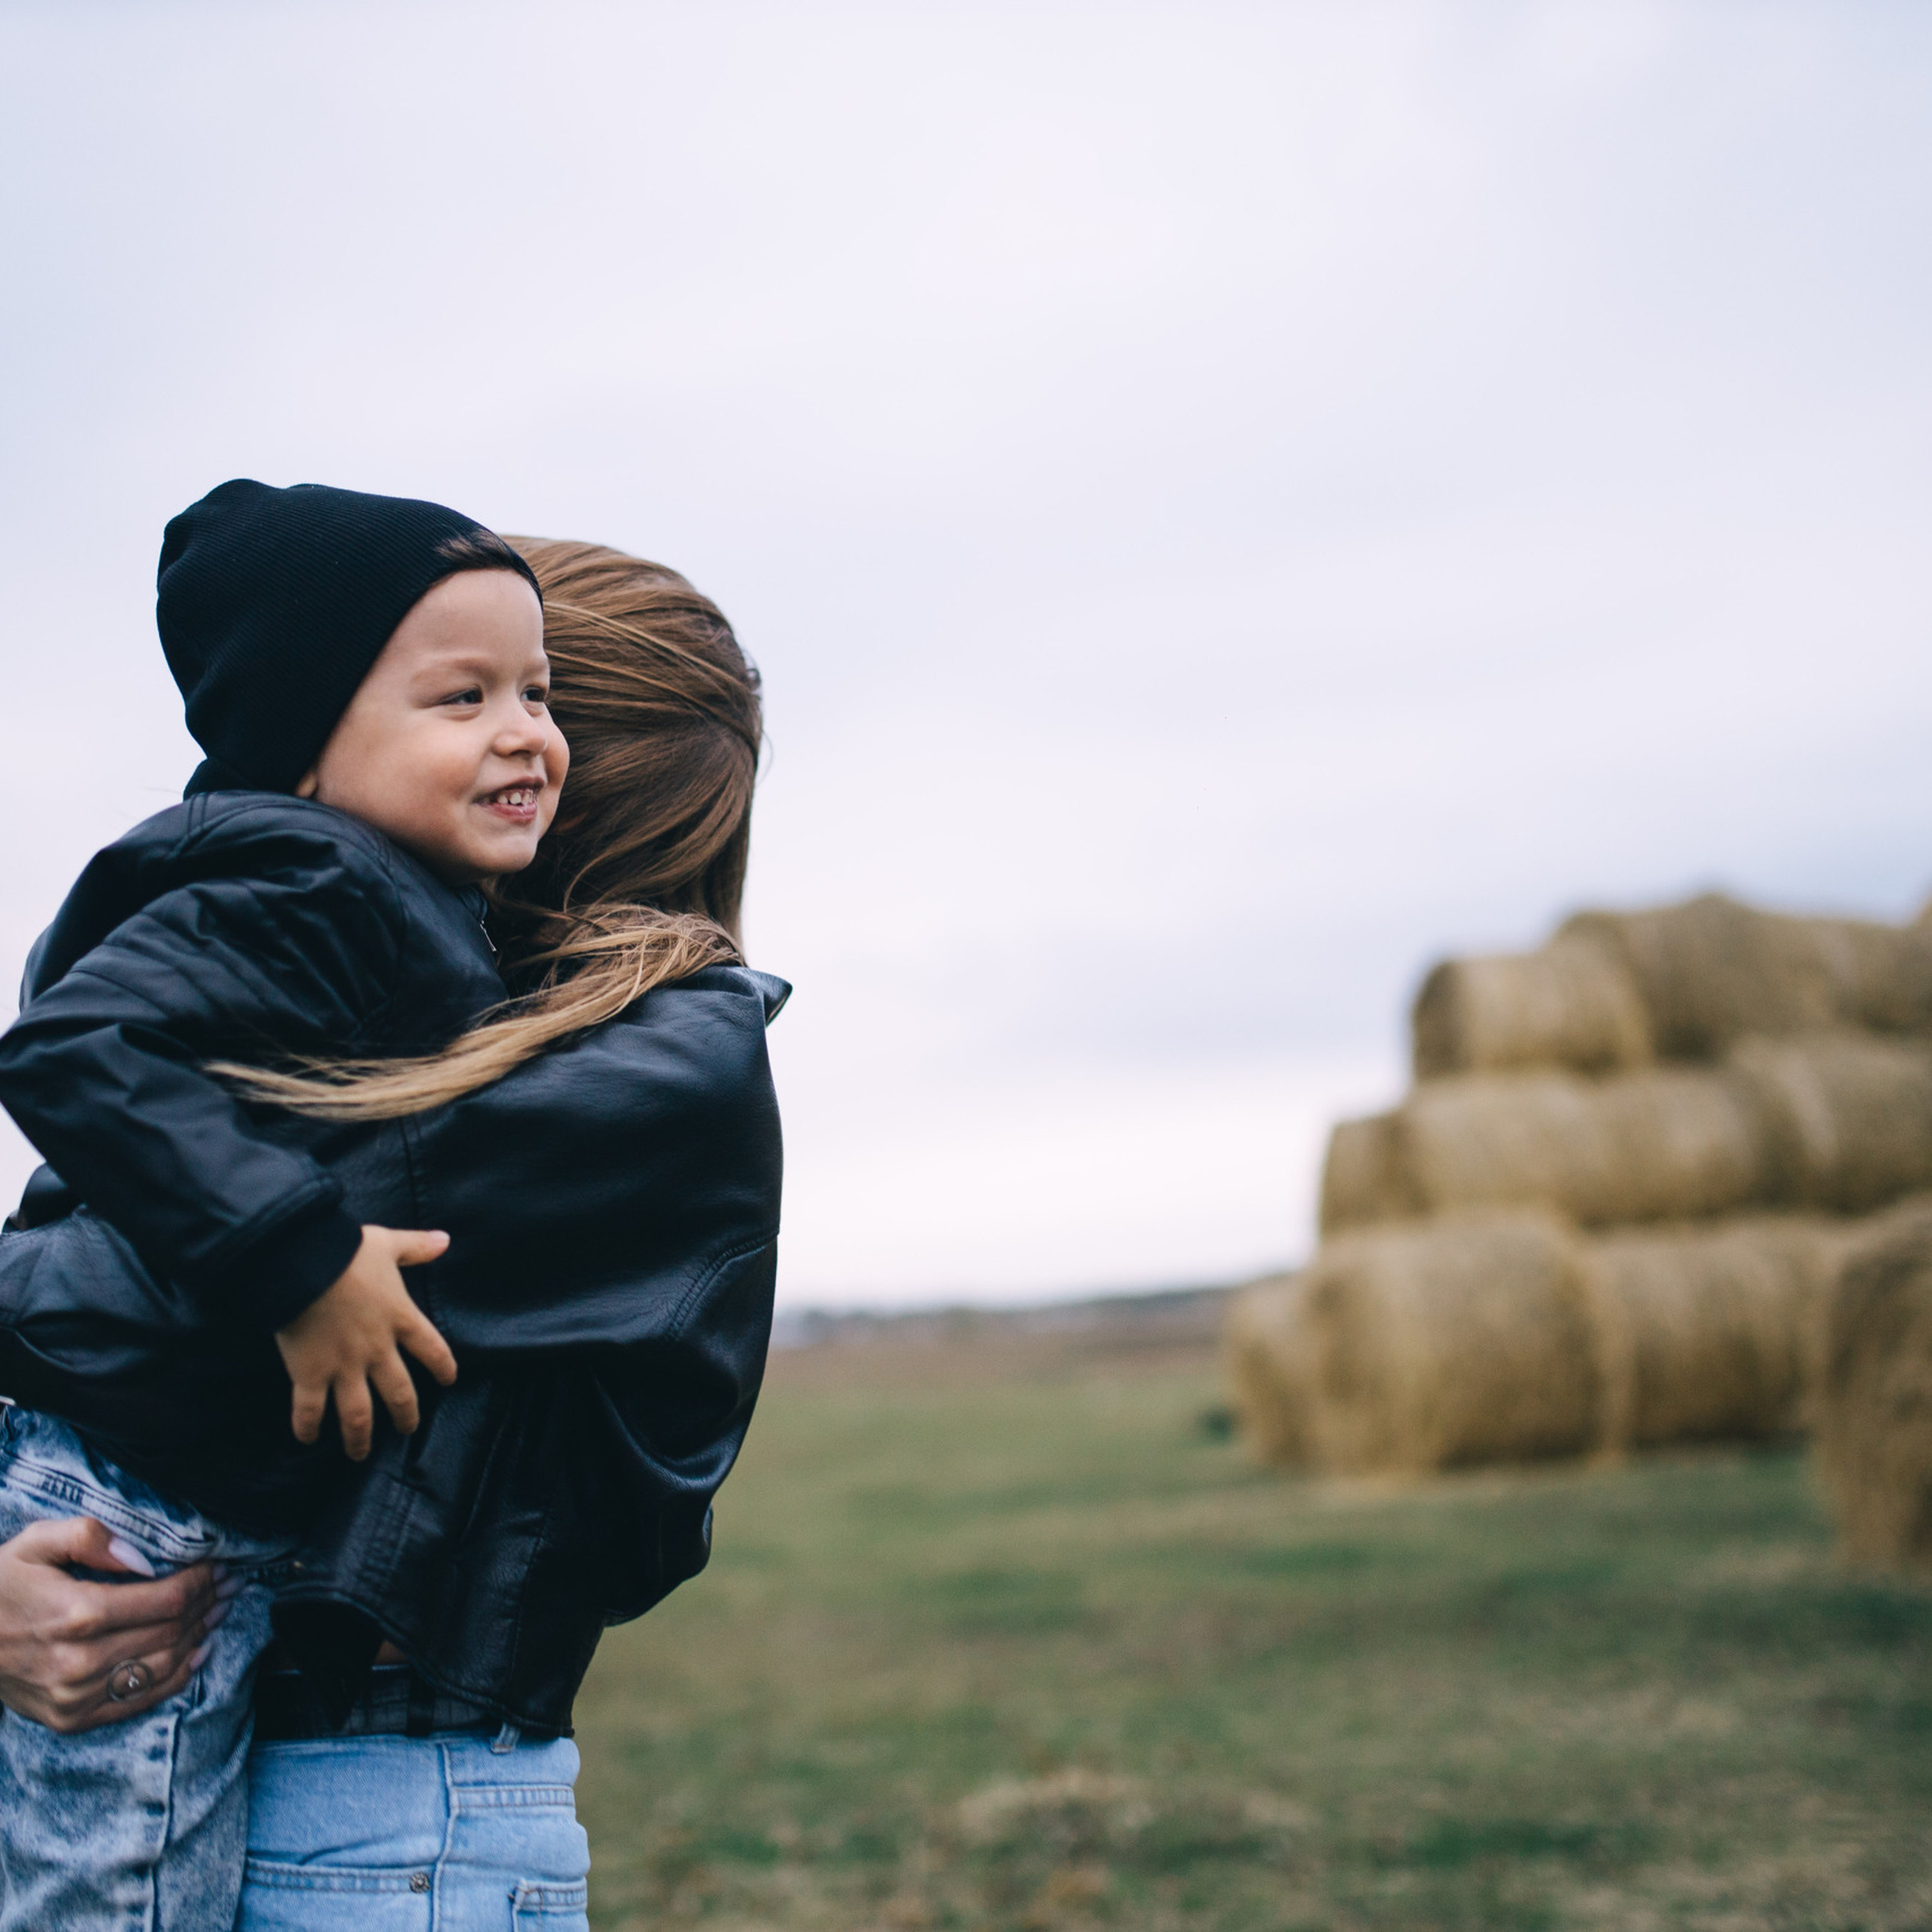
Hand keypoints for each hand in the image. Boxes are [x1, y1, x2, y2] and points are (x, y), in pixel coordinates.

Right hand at [0, 1517, 223, 1731]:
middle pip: (171, 1631)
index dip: (201, 1581)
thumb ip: (89, 1537)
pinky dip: (177, 1678)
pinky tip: (197, 1653)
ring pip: (163, 1666)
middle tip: (229, 1584)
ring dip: (199, 1637)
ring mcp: (75, 1696)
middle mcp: (80, 1661)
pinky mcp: (71, 1718)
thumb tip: (142, 1556)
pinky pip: (139, 1701)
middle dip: (206, 1603)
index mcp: (77, 1614)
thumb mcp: (34, 1543)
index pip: (167, 1599)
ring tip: (218, 1612)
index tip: (218, 1565)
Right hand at [274, 1225, 457, 1459]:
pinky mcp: (309, 1374)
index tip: (449, 1381)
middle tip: (407, 1430)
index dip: (444, 1367)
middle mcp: (377, 1350)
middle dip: (405, 1415)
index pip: (434, 1350)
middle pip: (400, 1393)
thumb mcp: (387, 1244)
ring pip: (359, 1414)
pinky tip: (307, 1439)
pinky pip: (310, 1411)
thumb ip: (417, 1247)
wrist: (303, 1263)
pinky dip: (308, 1428)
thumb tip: (445, 1239)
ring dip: (359, 1438)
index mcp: (401, 1319)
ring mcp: (343, 1366)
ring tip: (359, 1454)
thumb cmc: (346, 1250)